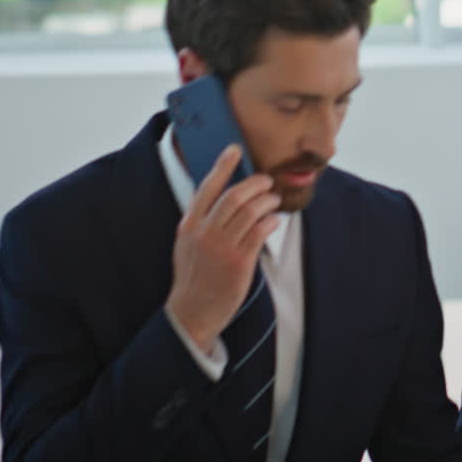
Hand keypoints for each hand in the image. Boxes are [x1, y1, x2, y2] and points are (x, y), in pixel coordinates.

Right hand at [165, 145, 280, 352]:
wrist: (192, 311)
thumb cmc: (193, 276)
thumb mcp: (187, 244)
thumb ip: (201, 221)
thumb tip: (224, 196)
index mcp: (188, 225)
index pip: (206, 187)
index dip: (222, 166)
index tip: (234, 150)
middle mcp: (203, 233)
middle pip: (234, 196)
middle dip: (255, 183)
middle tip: (266, 180)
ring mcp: (221, 248)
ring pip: (250, 212)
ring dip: (266, 201)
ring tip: (273, 200)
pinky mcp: (238, 262)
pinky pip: (259, 232)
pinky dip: (270, 221)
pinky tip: (274, 218)